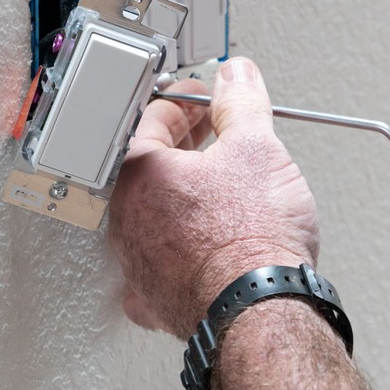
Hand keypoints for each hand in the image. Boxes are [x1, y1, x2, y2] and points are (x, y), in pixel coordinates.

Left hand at [107, 58, 320, 337]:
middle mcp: (127, 220)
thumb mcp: (257, 148)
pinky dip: (178, 248)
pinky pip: (158, 265)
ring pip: (152, 215)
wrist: (262, 312)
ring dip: (183, 196)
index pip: (151, 117)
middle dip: (185, 145)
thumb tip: (238, 77)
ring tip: (221, 185)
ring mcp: (137, 264)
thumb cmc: (253, 241)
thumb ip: (241, 103)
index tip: (207, 98)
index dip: (185, 99)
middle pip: (148, 165)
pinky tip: (199, 244)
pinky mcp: (157, 301)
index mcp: (138, 174)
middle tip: (216, 133)